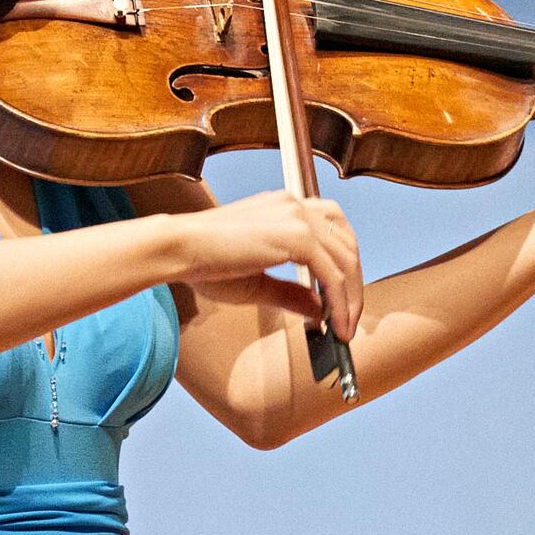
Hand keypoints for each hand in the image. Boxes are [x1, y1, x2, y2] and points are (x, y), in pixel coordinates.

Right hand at [161, 190, 363, 340]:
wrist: (180, 250)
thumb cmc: (204, 263)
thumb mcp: (257, 282)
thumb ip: (291, 292)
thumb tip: (319, 309)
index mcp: (284, 207)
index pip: (333, 228)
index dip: (344, 264)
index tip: (341, 299)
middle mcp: (295, 205)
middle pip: (347, 243)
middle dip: (354, 285)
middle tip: (348, 320)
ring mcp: (298, 216)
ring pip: (347, 260)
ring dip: (351, 299)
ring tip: (344, 329)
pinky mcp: (297, 235)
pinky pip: (334, 275)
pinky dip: (340, 303)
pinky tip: (335, 325)